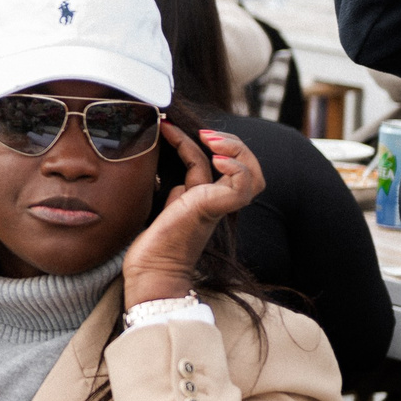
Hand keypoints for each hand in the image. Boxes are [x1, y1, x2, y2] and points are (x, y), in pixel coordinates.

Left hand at [122, 124, 262, 304]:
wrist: (149, 272)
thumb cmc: (150, 243)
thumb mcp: (160, 203)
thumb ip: (172, 188)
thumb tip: (167, 172)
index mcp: (205, 198)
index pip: (223, 165)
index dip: (207, 143)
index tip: (172, 128)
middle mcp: (215, 202)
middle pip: (248, 168)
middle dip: (232, 142)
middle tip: (205, 132)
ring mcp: (216, 206)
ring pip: (251, 175)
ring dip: (236, 149)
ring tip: (210, 138)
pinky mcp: (210, 209)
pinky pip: (239, 187)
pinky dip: (235, 168)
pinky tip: (216, 158)